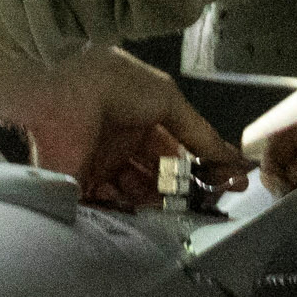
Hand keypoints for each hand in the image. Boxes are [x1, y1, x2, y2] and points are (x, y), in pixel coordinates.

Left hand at [2, 47, 248, 207]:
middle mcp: (120, 145)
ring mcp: (97, 166)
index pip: (175, 154)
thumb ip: (200, 134)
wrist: (62, 89)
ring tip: (163, 202)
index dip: (200, 171)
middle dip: (176, 191)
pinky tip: (133, 207)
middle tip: (195, 203)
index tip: (227, 188)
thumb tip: (234, 161)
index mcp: (141, 122)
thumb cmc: (119, 86)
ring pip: (132, 195)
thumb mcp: (168, 100)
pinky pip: (103, 205)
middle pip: (155, 179)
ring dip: (151, 201)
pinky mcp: (76, 184)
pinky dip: (121, 210)